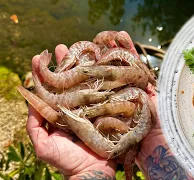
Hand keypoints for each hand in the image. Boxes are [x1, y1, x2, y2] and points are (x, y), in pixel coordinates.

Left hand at [27, 45, 115, 177]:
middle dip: (65, 64)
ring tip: (83, 49)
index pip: (52, 89)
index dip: (45, 74)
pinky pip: (106, 93)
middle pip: (70, 82)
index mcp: (61, 113)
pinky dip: (105, 79)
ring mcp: (93, 108)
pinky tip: (104, 65)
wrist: (93, 173)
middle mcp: (77, 107)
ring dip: (85, 66)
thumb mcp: (43, 146)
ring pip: (88, 83)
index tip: (40, 57)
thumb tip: (29, 100)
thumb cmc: (67, 162)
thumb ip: (34, 125)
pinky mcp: (108, 111)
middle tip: (62, 47)